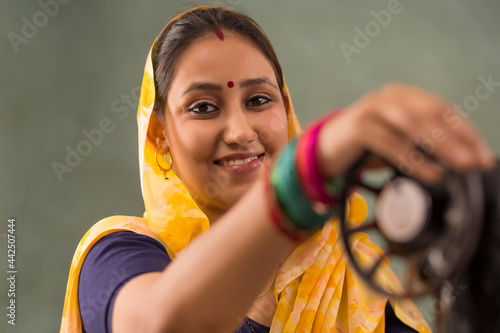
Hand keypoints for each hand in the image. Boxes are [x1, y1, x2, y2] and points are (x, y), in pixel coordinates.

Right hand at [318, 83, 495, 182]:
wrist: (324, 150)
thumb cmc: (366, 148)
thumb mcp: (399, 143)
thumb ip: (425, 145)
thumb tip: (461, 160)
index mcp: (404, 97)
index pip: (443, 110)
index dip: (466, 133)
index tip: (483, 156)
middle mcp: (390, 97)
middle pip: (431, 114)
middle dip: (458, 140)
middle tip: (475, 162)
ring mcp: (372, 109)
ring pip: (413, 124)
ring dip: (440, 146)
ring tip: (459, 166)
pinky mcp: (358, 126)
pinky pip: (391, 143)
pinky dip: (413, 159)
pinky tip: (430, 173)